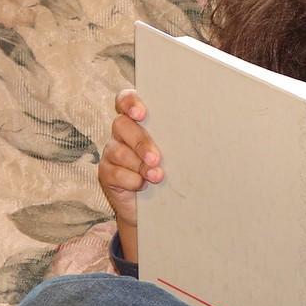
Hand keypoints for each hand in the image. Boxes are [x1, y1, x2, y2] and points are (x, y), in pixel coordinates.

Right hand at [98, 89, 162, 260]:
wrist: (158, 206)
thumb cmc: (172, 171)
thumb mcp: (177, 153)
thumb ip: (178, 139)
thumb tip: (199, 134)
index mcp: (138, 121)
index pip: (125, 100)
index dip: (129, 102)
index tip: (141, 114)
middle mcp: (122, 133)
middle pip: (122, 125)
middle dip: (141, 142)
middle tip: (156, 159)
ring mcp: (112, 152)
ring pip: (118, 150)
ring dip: (139, 164)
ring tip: (157, 176)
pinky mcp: (106, 173)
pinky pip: (114, 172)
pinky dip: (131, 179)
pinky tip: (142, 185)